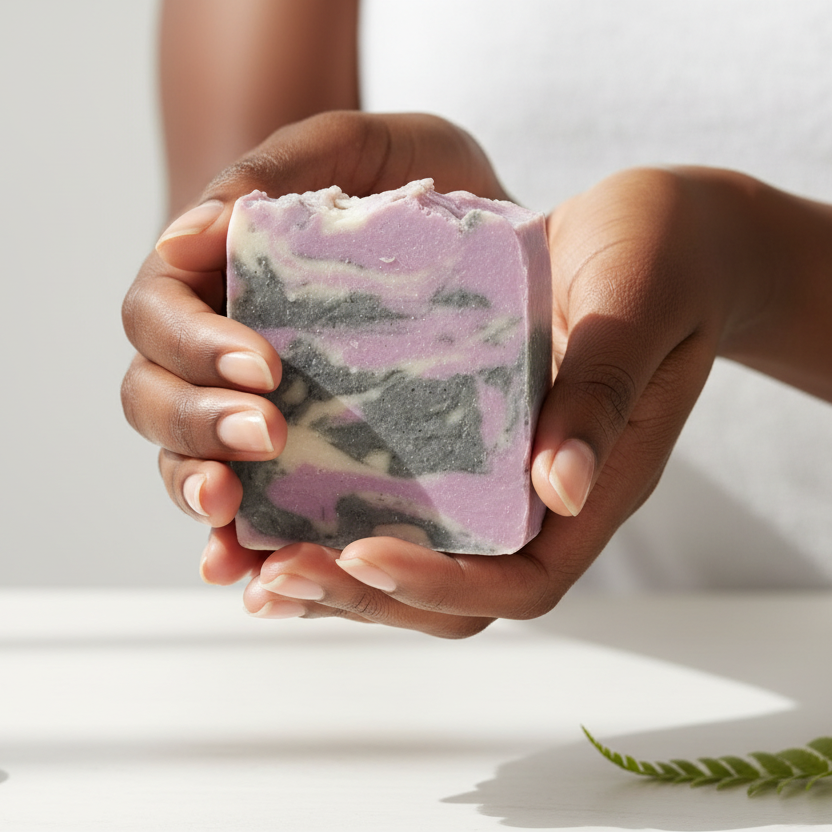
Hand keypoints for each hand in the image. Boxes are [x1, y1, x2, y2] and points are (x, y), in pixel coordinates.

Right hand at [121, 110, 509, 580]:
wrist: (492, 235)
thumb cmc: (418, 181)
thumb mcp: (358, 150)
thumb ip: (278, 167)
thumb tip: (183, 239)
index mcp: (218, 281)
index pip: (157, 317)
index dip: (192, 346)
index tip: (265, 362)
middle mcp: (224, 353)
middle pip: (157, 400)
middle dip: (196, 423)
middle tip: (263, 434)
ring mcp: (260, 411)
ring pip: (192, 464)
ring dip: (202, 494)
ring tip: (232, 517)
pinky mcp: (310, 460)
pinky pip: (257, 510)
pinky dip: (247, 543)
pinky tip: (259, 569)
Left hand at [240, 166, 786, 635]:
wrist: (660, 234)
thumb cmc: (661, 260)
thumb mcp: (632, 312)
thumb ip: (600, 396)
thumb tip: (561, 493)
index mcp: (595, 489)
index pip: (517, 581)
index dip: (437, 583)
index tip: (359, 549)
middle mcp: (543, 502)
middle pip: (452, 593)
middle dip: (361, 593)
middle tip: (271, 572)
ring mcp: (504, 476)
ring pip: (417, 555)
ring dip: (334, 568)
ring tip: (251, 556)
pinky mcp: (469, 438)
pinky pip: (403, 493)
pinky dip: (337, 508)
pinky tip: (275, 490)